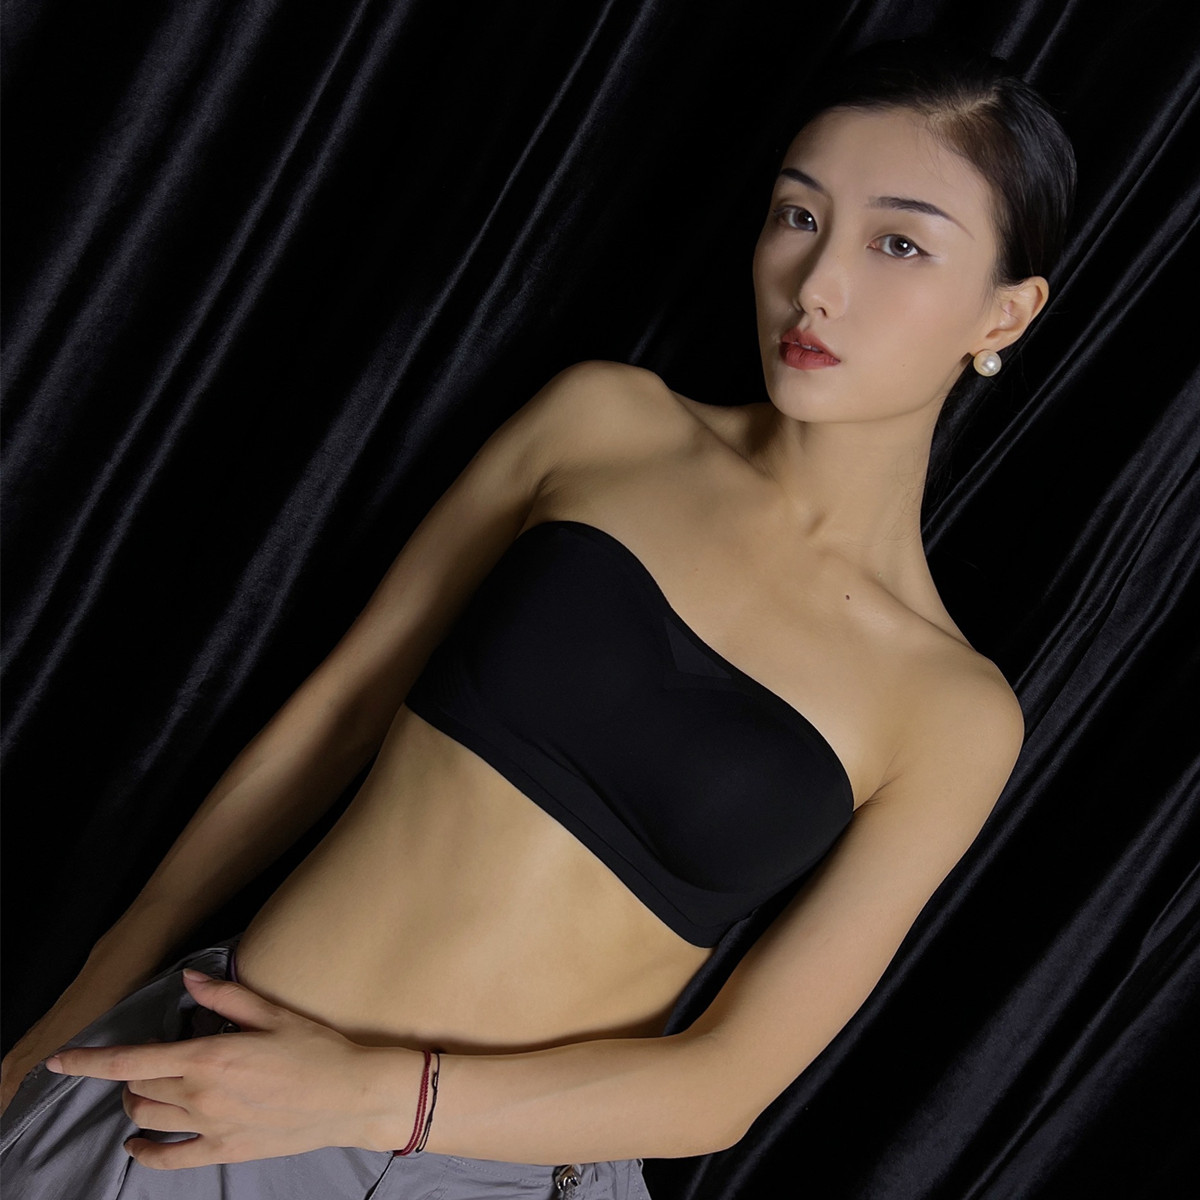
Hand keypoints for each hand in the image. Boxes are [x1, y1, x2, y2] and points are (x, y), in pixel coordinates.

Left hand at [45, 971, 417, 1169]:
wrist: (349, 1096)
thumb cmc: (316, 1048)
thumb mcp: (273, 1013)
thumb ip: (225, 998)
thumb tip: (190, 979)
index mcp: (210, 1057)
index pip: (132, 1060)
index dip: (88, 1061)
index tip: (59, 1060)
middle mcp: (201, 1095)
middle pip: (139, 1086)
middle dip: (130, 1073)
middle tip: (150, 1059)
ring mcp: (209, 1127)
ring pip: (147, 1117)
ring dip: (136, 1102)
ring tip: (146, 1091)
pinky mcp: (222, 1151)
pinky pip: (167, 1159)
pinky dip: (145, 1152)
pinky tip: (138, 1144)